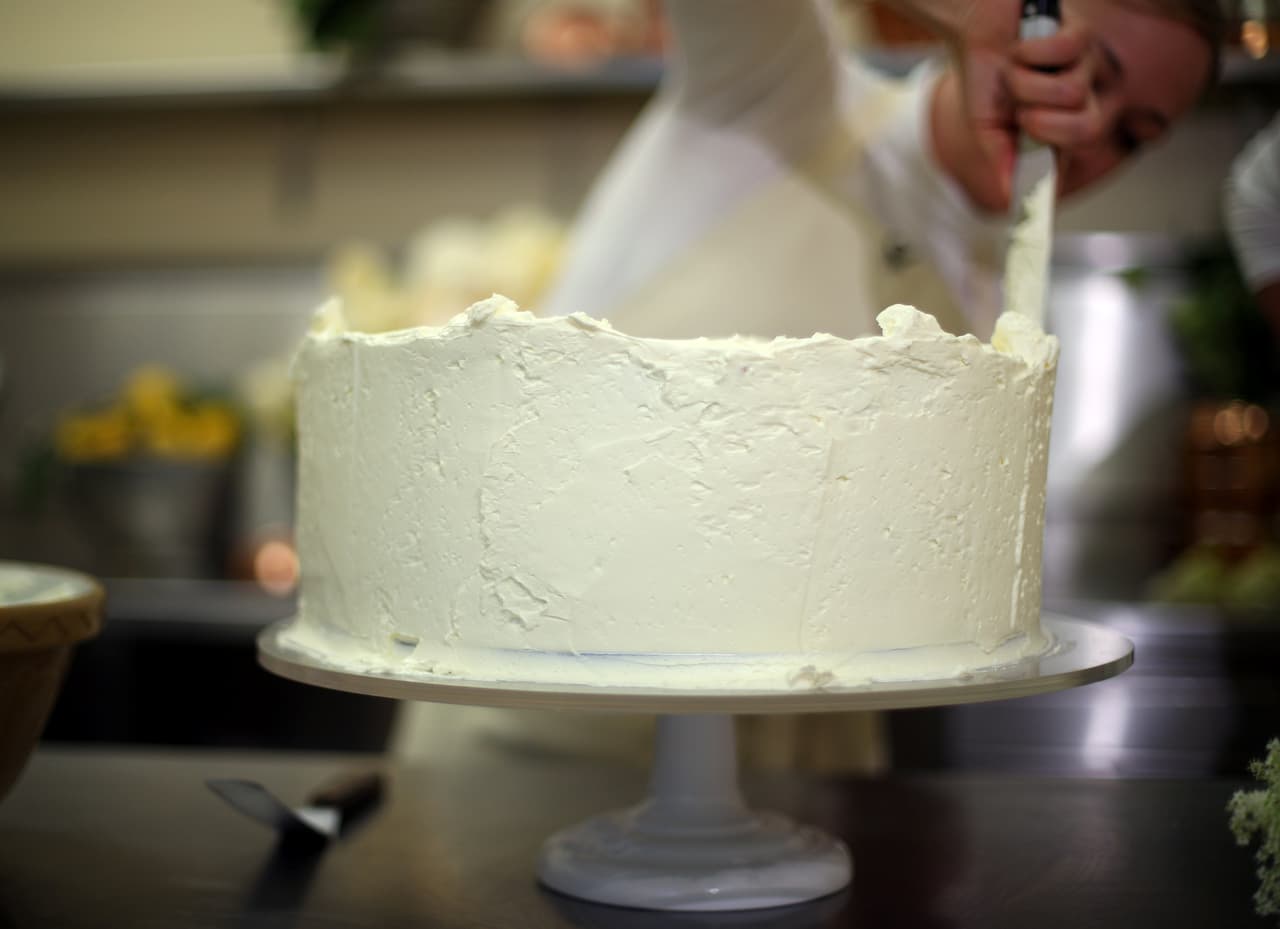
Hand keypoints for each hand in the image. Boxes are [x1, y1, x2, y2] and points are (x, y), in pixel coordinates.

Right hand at [931, 19, 1102, 212]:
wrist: (973, 25)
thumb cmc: (985, 74)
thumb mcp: (988, 127)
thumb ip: (1004, 159)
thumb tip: (1010, 197)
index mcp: (1063, 123)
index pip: (1076, 159)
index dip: (1061, 178)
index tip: (1039, 213)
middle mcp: (1083, 96)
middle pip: (1089, 128)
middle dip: (1046, 124)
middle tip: (1022, 115)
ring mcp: (1087, 64)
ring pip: (1069, 91)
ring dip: (1027, 82)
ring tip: (1014, 70)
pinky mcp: (1080, 33)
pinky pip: (1065, 53)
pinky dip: (1030, 53)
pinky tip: (1021, 48)